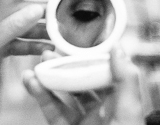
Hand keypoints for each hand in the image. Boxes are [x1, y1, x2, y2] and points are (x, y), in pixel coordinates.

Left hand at [0, 0, 61, 59]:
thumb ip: (14, 23)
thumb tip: (39, 10)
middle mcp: (1, 12)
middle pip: (31, 9)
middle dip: (50, 13)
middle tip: (70, 18)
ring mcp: (1, 30)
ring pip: (28, 28)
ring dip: (45, 32)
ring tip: (63, 37)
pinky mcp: (0, 47)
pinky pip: (20, 44)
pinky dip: (33, 47)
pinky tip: (47, 48)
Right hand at [22, 46, 143, 124]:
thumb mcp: (128, 113)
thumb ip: (126, 81)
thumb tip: (120, 49)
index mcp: (120, 102)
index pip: (105, 71)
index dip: (90, 55)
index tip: (77, 42)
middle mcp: (101, 110)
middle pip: (80, 80)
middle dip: (65, 64)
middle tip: (52, 49)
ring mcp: (82, 121)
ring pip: (62, 93)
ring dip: (49, 77)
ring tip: (38, 63)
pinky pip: (51, 110)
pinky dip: (40, 95)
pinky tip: (31, 82)